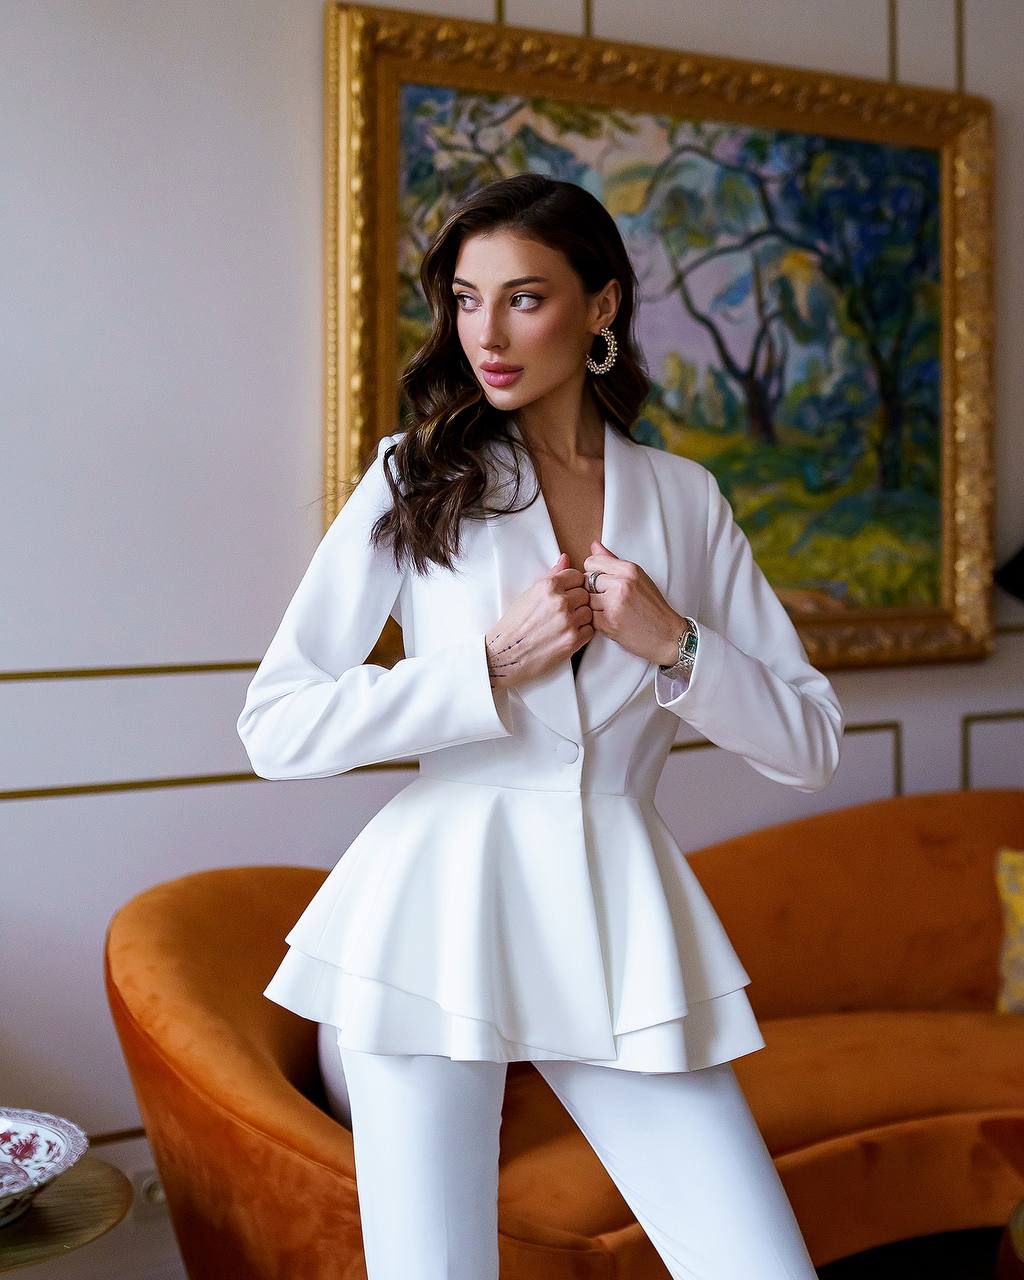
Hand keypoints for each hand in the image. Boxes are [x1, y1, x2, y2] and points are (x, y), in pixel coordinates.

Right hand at [485, 553, 593, 689]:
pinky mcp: (573, 640)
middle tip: (564, 611)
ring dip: (581, 617)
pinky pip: (589, 630)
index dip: (573, 585)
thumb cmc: (514, 625)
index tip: (567, 593)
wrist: (506, 654)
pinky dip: (581, 633)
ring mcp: (568, 622)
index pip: (576, 576)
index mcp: (548, 586)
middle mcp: (559, 602)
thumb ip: (551, 575)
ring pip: (589, 612)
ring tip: (565, 623)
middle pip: (585, 593)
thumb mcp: (529, 593)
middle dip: (577, 601)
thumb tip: (565, 558)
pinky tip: (567, 634)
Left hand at [583, 539, 684, 666]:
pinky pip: (589, 617)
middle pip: (586, 581)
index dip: (592, 573)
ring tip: (611, 611)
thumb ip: (612, 562)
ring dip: (594, 607)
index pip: (591, 562)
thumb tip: (594, 546)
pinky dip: (597, 622)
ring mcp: (614, 603)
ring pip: (586, 600)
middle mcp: (621, 584)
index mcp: (629, 570)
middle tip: (608, 600)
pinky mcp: (608, 622)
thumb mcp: (638, 578)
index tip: (600, 583)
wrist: (667, 635)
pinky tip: (611, 622)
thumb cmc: (654, 608)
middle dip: (592, 591)